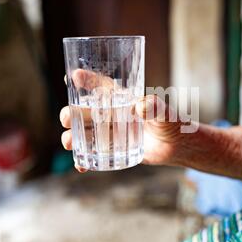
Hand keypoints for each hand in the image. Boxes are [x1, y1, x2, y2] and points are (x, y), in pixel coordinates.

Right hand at [60, 71, 186, 172]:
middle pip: (85, 111)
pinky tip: (81, 166)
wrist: (176, 147)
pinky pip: (94, 154)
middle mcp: (112, 114)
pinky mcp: (113, 149)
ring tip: (68, 142)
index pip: (102, 87)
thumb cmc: (171, 123)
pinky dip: (85, 160)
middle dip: (71, 113)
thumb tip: (141, 106)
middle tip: (66, 117)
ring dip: (72, 136)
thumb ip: (155, 107)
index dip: (87, 80)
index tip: (72, 76)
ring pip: (85, 132)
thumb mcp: (164, 112)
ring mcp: (111, 132)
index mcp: (122, 99)